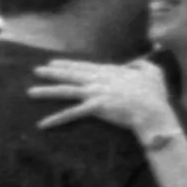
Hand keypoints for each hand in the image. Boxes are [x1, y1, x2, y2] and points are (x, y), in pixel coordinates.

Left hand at [31, 58, 174, 137]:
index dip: (69, 64)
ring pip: (66, 90)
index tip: (55, 62)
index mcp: (111, 71)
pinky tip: (42, 124)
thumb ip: (141, 64)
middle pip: (71, 74)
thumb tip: (134, 62)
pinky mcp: (95, 107)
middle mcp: (99, 79)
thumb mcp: (152, 72)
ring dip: (47, 91)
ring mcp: (95, 92)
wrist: (153, 110)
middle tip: (37, 70)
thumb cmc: (155, 94)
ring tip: (31, 92)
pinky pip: (72, 114)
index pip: (85, 66)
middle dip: (53, 72)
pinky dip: (56, 119)